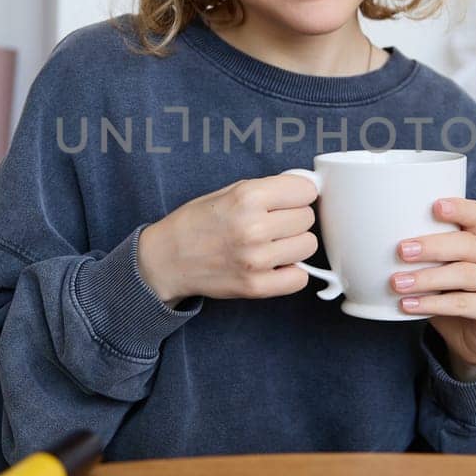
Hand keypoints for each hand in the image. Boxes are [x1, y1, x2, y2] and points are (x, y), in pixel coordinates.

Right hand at [137, 175, 318, 303]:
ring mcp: (256, 260)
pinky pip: (300, 278)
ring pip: (308, 246)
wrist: (167, 259)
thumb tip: (306, 188)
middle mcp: (253, 227)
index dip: (298, 194)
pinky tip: (274, 265)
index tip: (289, 200)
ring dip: (294, 245)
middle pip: (307, 218)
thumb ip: (268, 189)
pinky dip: (291, 272)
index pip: (306, 190)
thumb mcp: (229, 191)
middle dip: (294, 219)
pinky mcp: (256, 286)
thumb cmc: (198, 222)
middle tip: (273, 224)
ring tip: (272, 244)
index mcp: (247, 197)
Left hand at [390, 198, 475, 380]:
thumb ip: (414, 251)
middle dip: (432, 246)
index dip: (459, 208)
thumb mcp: (431, 266)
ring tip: (397, 283)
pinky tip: (408, 305)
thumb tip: (365, 239)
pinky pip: (464, 305)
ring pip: (464, 275)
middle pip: (467, 244)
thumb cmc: (444, 291)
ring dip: (427, 278)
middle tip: (401, 250)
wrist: (467, 335)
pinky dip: (433, 305)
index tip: (434, 207)